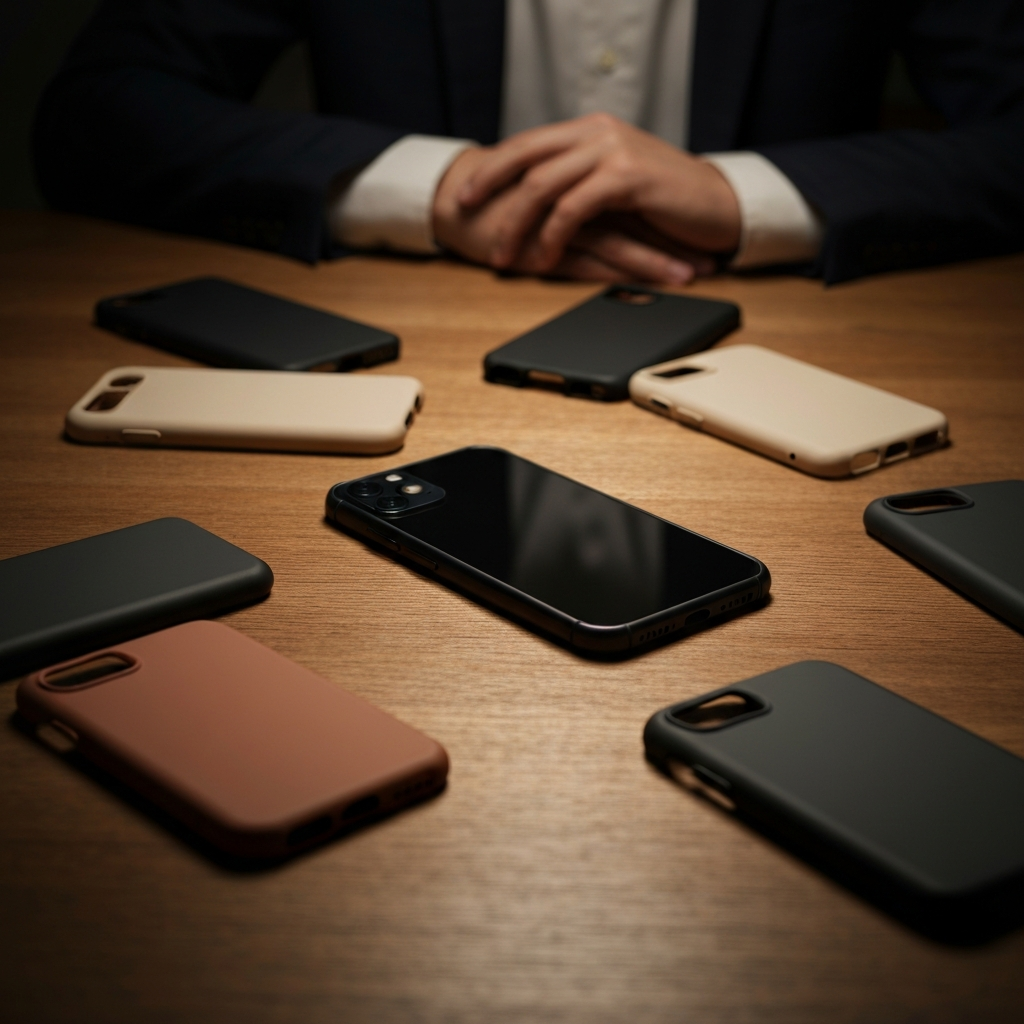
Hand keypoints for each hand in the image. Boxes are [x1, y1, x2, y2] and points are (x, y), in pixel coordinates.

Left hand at [455, 113, 740, 274]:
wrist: (717, 206)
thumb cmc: (667, 202)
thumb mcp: (616, 184)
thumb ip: (581, 182)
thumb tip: (538, 201)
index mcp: (590, 131)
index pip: (529, 143)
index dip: (493, 167)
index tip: (465, 192)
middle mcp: (598, 133)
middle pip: (526, 155)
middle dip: (489, 186)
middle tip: (462, 212)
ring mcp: (612, 152)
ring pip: (544, 184)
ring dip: (518, 223)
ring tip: (504, 256)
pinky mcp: (627, 178)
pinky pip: (574, 207)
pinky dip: (554, 235)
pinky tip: (545, 258)